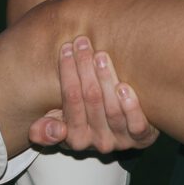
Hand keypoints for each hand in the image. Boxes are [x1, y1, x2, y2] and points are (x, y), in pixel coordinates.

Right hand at [28, 35, 156, 152]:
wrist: (125, 133)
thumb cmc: (88, 120)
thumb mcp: (62, 124)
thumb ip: (45, 129)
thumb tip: (41, 130)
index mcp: (75, 138)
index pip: (70, 100)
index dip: (67, 73)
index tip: (66, 48)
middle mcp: (97, 142)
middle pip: (91, 100)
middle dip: (85, 68)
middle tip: (83, 43)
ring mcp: (121, 140)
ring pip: (112, 110)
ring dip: (106, 80)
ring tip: (101, 56)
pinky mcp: (142, 138)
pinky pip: (137, 125)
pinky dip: (131, 106)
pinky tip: (124, 86)